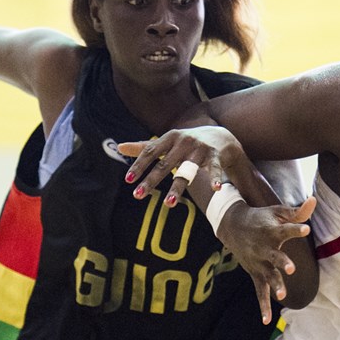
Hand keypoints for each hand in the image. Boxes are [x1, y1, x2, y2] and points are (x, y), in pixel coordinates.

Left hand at [117, 126, 244, 205]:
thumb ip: (144, 147)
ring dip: (177, 188)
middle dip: (151, 181)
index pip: (150, 152)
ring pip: (187, 171)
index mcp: (169, 138)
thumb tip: (118, 147)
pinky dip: (214, 178)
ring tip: (168, 204)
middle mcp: (184, 142)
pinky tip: (215, 189)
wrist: (220, 136)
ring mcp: (200, 148)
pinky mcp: (215, 155)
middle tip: (137, 195)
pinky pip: (214, 169)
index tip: (128, 180)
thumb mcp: (167, 142)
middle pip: (165, 165)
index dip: (139, 166)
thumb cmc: (187, 142)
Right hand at [217, 196, 316, 323]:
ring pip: (268, 276)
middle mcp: (264, 248)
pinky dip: (263, 306)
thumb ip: (297, 212)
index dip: (296, 229)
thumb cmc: (261, 218)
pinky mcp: (255, 274)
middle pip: (275, 257)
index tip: (306, 229)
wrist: (232, 227)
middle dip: (282, 262)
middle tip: (291, 267)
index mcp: (272, 232)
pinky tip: (267, 321)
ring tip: (283, 294)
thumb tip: (314, 201)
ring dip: (275, 284)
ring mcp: (259, 263)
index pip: (286, 230)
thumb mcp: (277, 212)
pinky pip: (260, 292)